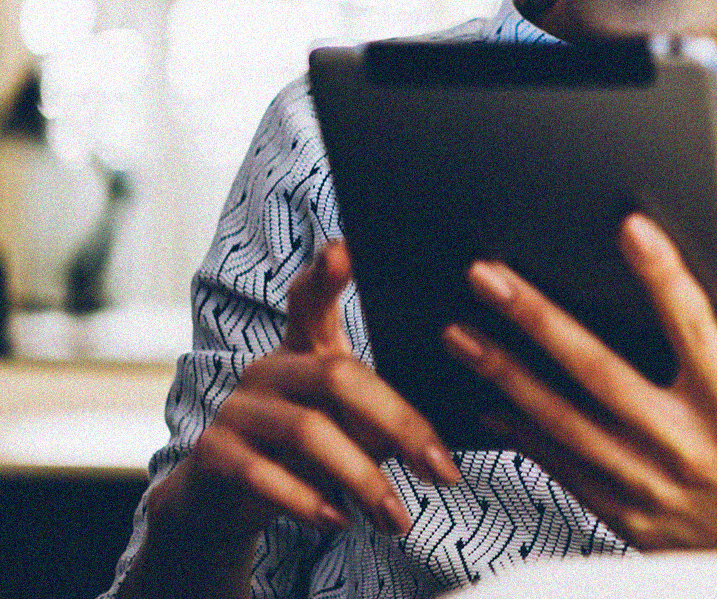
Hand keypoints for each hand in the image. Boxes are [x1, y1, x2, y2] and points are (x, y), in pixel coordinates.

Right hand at [151, 241, 461, 544]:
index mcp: (305, 347)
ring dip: (363, 479)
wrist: (227, 499)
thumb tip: (452, 425)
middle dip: (400, 425)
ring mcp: (237, 407)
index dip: (325, 273)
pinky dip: (307, 501)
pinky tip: (339, 520)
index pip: (311, 298)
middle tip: (443, 471)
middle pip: (340, 375)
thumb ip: (386, 410)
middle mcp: (269, 366)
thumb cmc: (312, 450)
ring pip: (308, 430)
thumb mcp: (353, 424)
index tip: (345, 247)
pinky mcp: (213, 452)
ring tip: (397, 518)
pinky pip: (263, 474)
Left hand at [443, 213, 716, 557]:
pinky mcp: (628, 519)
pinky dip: (524, 437)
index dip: (661, 274)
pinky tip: (490, 405)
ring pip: (564, 422)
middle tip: (489, 277)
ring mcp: (650, 486)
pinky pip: (564, 472)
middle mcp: (685, 446)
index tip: (630, 228)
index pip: (691, 327)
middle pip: (599, 370)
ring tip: (461, 335)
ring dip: (506, 375)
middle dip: (538, 319)